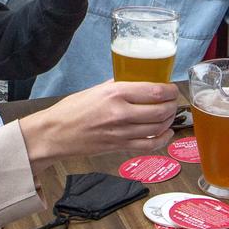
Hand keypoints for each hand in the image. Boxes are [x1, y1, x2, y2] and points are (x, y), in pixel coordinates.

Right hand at [19, 81, 178, 174]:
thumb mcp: (94, 90)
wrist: (55, 133)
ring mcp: (122, 132)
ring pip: (159, 127)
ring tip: (169, 114)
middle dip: (173, 105)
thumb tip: (135, 81)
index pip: (154, 91)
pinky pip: (151, 145)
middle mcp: (121, 113)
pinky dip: (163, 139)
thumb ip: (116, 86)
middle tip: (173, 101)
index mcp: (114, 94)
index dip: (170, 90)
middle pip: (161, 110)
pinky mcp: (121, 147)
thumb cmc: (70, 110)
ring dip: (169, 120)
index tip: (172, 88)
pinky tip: (166, 133)